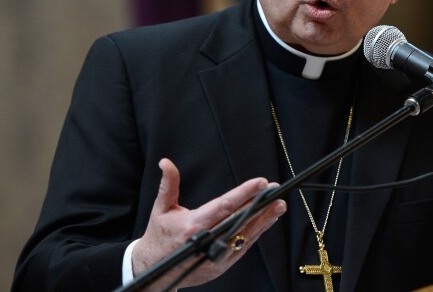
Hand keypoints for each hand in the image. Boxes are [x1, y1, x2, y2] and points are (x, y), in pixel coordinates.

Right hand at [131, 158, 286, 288]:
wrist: (153, 270)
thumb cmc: (159, 236)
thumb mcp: (161, 209)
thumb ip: (168, 184)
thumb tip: (166, 162)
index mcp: (192, 225)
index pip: (224, 206)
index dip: (244, 194)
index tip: (260, 183)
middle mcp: (206, 242)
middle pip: (239, 221)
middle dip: (260, 206)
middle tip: (276, 193)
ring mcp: (215, 256)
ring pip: (244, 236)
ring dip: (264, 221)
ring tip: (278, 206)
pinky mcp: (220, 266)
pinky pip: (242, 248)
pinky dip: (255, 234)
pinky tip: (266, 222)